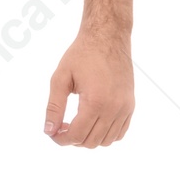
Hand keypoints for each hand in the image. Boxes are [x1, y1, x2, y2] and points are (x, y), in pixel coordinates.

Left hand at [44, 32, 133, 147]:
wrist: (108, 38)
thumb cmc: (82, 55)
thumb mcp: (60, 78)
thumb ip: (54, 107)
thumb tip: (48, 131)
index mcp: (95, 102)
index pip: (77, 135)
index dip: (61, 139)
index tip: (52, 133)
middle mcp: (114, 108)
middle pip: (91, 142)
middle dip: (73, 140)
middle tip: (62, 126)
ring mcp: (125, 108)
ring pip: (107, 141)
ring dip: (89, 139)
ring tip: (76, 124)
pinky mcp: (131, 105)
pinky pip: (119, 133)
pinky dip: (105, 135)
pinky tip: (92, 122)